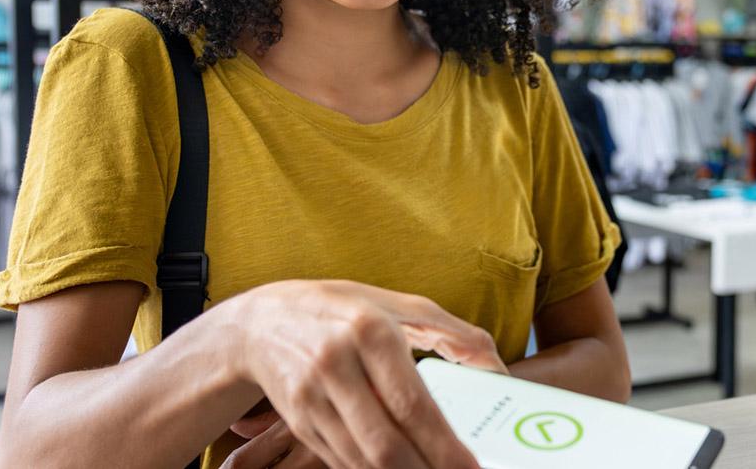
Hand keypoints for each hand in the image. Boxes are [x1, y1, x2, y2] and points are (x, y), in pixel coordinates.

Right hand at [222, 280, 504, 468]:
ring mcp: (312, 398)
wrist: (261, 323)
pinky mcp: (300, 423)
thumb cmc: (340, 311)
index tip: (470, 467)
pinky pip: (343, 461)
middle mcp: (336, 365)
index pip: (411, 403)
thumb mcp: (394, 304)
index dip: (442, 445)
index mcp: (369, 331)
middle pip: (384, 443)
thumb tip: (495, 366)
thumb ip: (450, 330)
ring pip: (362, 460)